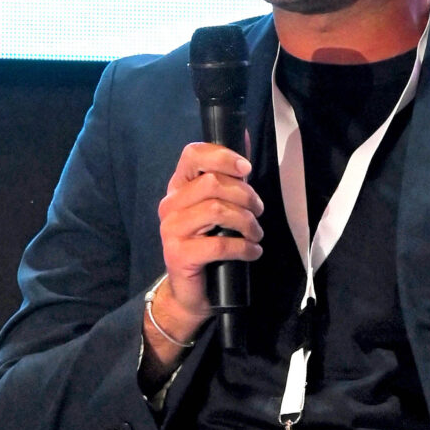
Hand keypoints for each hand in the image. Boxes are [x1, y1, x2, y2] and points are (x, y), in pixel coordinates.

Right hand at [152, 140, 262, 340]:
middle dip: (245, 195)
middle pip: (212, 183)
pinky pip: (219, 244)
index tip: (246, 169)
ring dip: (247, 221)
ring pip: (217, 210)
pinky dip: (244, 247)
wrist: (191, 292)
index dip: (223, 156)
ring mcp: (171, 229)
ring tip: (256, 234)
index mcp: (178, 187)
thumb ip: (229, 177)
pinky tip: (253, 252)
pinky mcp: (179, 254)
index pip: (192, 155)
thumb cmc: (209, 245)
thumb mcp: (219, 209)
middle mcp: (170, 204)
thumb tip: (247, 137)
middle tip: (258, 212)